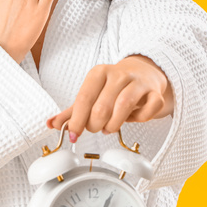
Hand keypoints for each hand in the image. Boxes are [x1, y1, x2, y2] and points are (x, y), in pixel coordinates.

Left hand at [47, 55, 173, 141]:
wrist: (144, 72)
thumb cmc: (114, 87)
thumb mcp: (91, 94)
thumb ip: (72, 111)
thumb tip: (51, 124)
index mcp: (99, 73)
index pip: (84, 98)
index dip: (77, 121)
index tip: (74, 134)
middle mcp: (118, 74)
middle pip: (102, 106)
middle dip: (96, 125)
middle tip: (96, 128)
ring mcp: (138, 82)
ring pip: (124, 106)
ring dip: (114, 124)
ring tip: (110, 127)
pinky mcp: (156, 92)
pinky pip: (149, 109)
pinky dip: (140, 119)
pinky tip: (134, 118)